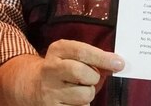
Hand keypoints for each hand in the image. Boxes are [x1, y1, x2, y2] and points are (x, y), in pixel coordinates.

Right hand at [0, 40, 123, 105]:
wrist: (31, 85)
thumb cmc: (60, 69)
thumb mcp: (69, 55)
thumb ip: (91, 57)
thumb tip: (117, 64)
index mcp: (57, 51)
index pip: (81, 51)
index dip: (102, 58)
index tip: (119, 63)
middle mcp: (50, 69)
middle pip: (82, 73)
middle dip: (93, 78)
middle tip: (91, 78)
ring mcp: (50, 91)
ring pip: (84, 95)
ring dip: (88, 94)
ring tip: (78, 90)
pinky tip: (72, 100)